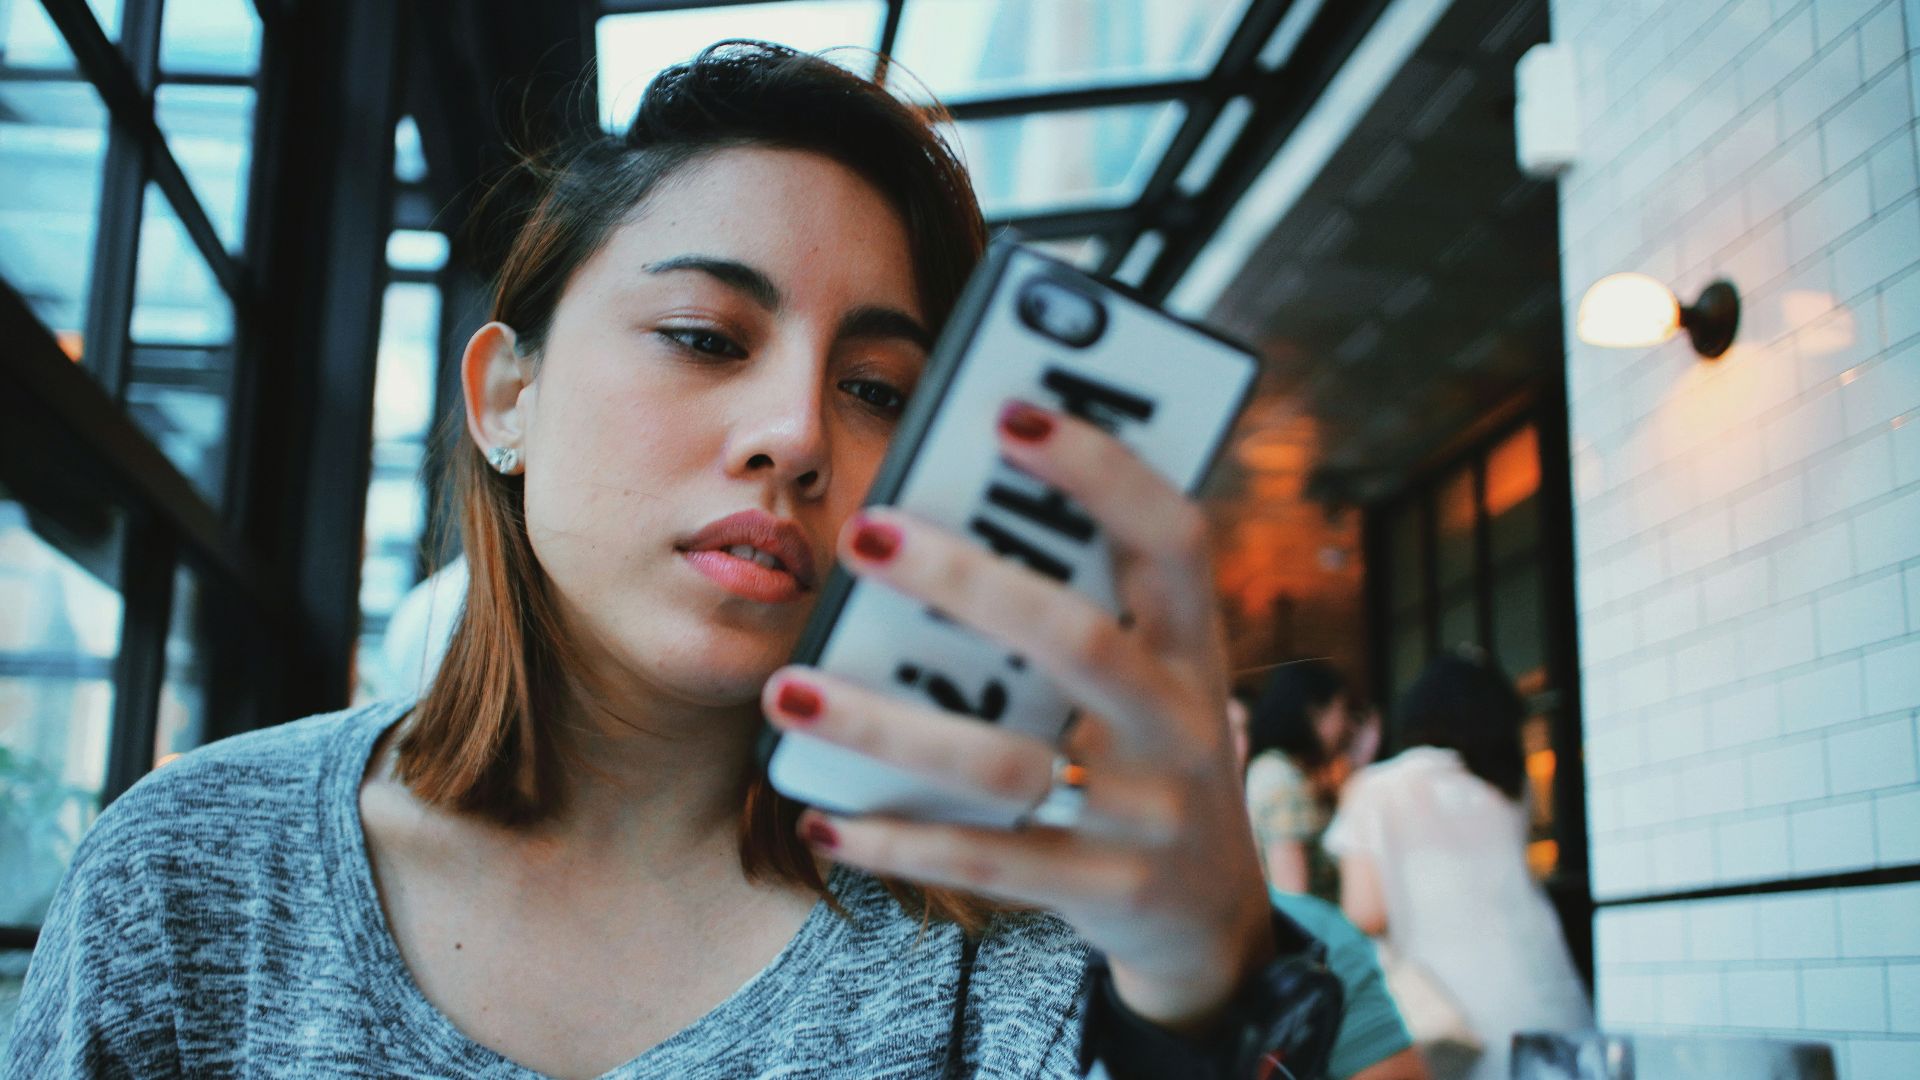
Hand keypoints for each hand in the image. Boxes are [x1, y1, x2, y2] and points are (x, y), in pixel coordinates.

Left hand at [760, 402, 1275, 1033]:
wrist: (1211, 911)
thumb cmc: (1145, 746)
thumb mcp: (1147, 667)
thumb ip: (1074, 599)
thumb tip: (925, 508)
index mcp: (1192, 640)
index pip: (1171, 535)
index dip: (1101, 469)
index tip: (1006, 411)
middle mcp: (1184, 720)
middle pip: (1078, 642)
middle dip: (967, 583)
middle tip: (861, 531)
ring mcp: (1149, 813)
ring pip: (1010, 765)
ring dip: (889, 726)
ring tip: (787, 690)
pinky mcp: (1106, 891)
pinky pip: (989, 861)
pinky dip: (900, 837)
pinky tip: (822, 816)